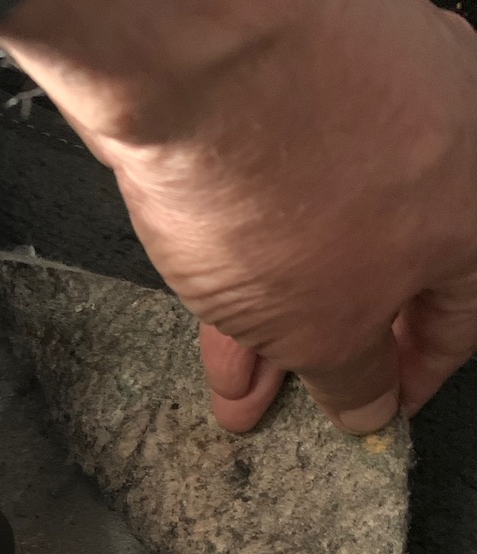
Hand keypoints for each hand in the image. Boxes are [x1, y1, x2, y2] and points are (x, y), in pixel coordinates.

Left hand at [0, 0, 476, 433]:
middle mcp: (445, 142)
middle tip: (287, 396)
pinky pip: (285, 189)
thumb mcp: (325, 325)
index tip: (373, 408)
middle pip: (385, 273)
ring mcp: (371, 99)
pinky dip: (254, 253)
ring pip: (325, 234)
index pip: (460, 321)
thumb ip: (354, 375)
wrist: (203, 46)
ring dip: (277, 314)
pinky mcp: (299, 78)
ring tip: (233, 374)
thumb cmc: (288, 183)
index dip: (410, 377)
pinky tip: (213, 306)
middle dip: (322, 351)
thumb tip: (370, 406)